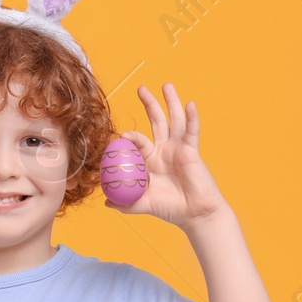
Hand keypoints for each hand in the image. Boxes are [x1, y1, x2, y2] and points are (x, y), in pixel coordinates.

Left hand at [109, 82, 227, 229]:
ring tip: (167, 85)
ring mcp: (179, 148)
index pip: (137, 141)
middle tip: (141, 88)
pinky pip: (192, 132)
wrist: (194, 215)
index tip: (121, 135)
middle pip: (157, 121)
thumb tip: (106, 202)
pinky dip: (192, 118)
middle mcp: (164, 150)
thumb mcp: (143, 204)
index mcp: (151, 160)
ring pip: (174, 120)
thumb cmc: (171, 209)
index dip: (129, 137)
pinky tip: (190, 104)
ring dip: (171, 102)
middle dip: (150, 104)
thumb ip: (125, 203)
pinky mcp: (192, 151)